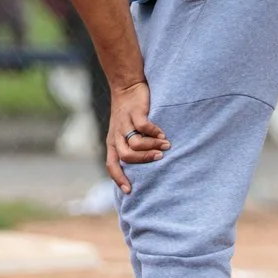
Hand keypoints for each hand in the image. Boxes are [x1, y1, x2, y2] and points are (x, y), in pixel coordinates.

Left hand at [105, 80, 167, 194]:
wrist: (126, 86)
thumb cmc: (128, 113)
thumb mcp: (124, 132)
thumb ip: (130, 146)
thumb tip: (145, 167)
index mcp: (113, 142)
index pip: (112, 164)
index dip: (119, 178)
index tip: (129, 191)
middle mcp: (117, 135)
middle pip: (126, 156)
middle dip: (144, 160)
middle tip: (159, 158)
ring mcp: (125, 124)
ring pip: (135, 143)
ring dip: (152, 146)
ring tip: (166, 146)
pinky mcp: (135, 112)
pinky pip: (144, 127)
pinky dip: (155, 132)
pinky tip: (163, 134)